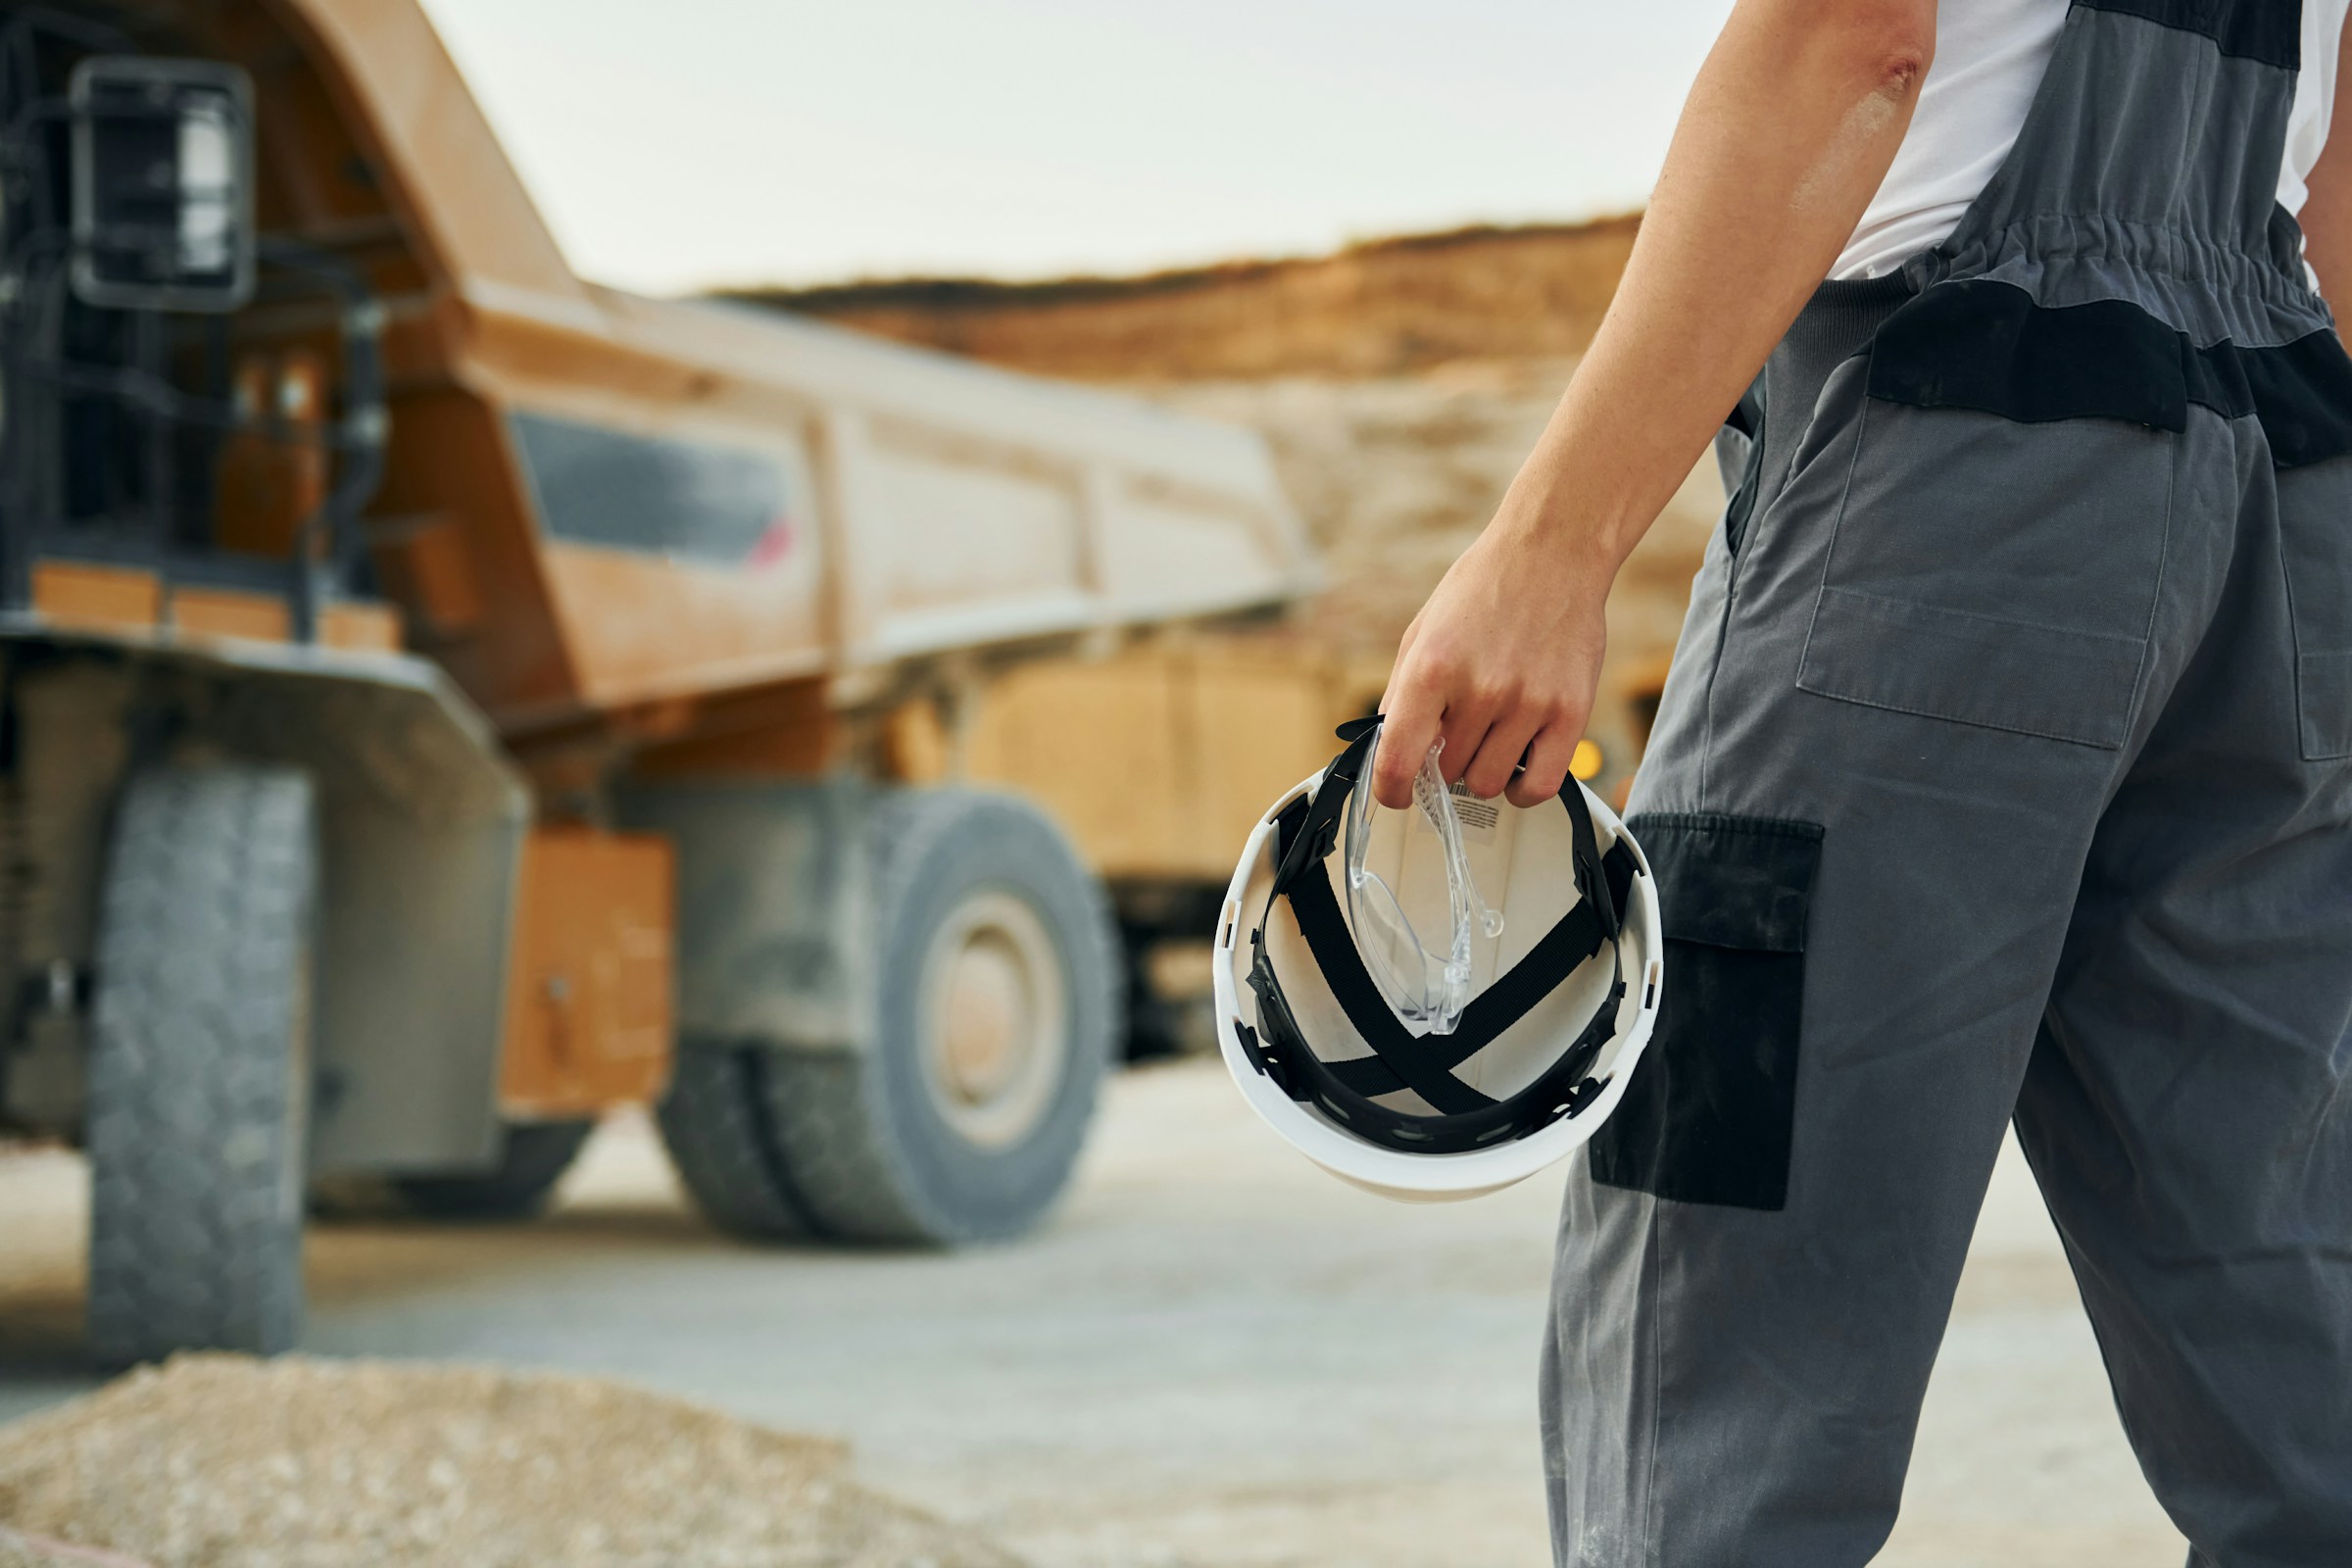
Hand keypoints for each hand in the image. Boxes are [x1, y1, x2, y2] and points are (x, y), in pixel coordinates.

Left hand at [1374, 520, 1612, 810]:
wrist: (1553, 553)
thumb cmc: (1484, 590)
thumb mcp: (1422, 633)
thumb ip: (1402, 695)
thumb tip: (1386, 753)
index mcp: (1431, 667)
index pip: (1398, 760)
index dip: (1390, 791)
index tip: (1395, 795)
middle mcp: (1479, 689)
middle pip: (1447, 773)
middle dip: (1444, 760)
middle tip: (1457, 730)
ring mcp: (1528, 703)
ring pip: (1487, 784)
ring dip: (1482, 769)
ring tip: (1490, 734)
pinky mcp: (1570, 712)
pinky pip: (1538, 786)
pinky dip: (1522, 789)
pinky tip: (1517, 762)